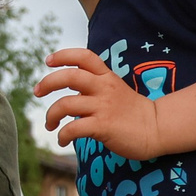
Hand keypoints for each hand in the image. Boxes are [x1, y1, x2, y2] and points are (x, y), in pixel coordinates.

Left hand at [35, 47, 163, 157]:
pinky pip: (74, 128)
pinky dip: (62, 135)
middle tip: (37, 91)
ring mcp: (104, 107)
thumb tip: (67, 96)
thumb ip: (93, 88)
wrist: (157, 129)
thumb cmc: (133, 113)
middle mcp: (104, 88)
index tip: (48, 61)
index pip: (84, 56)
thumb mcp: (114, 91)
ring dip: (51, 115)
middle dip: (47, 82)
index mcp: (107, 77)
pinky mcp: (104, 127)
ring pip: (66, 104)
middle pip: (69, 76)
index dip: (63, 55)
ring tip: (50, 125)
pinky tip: (62, 140)